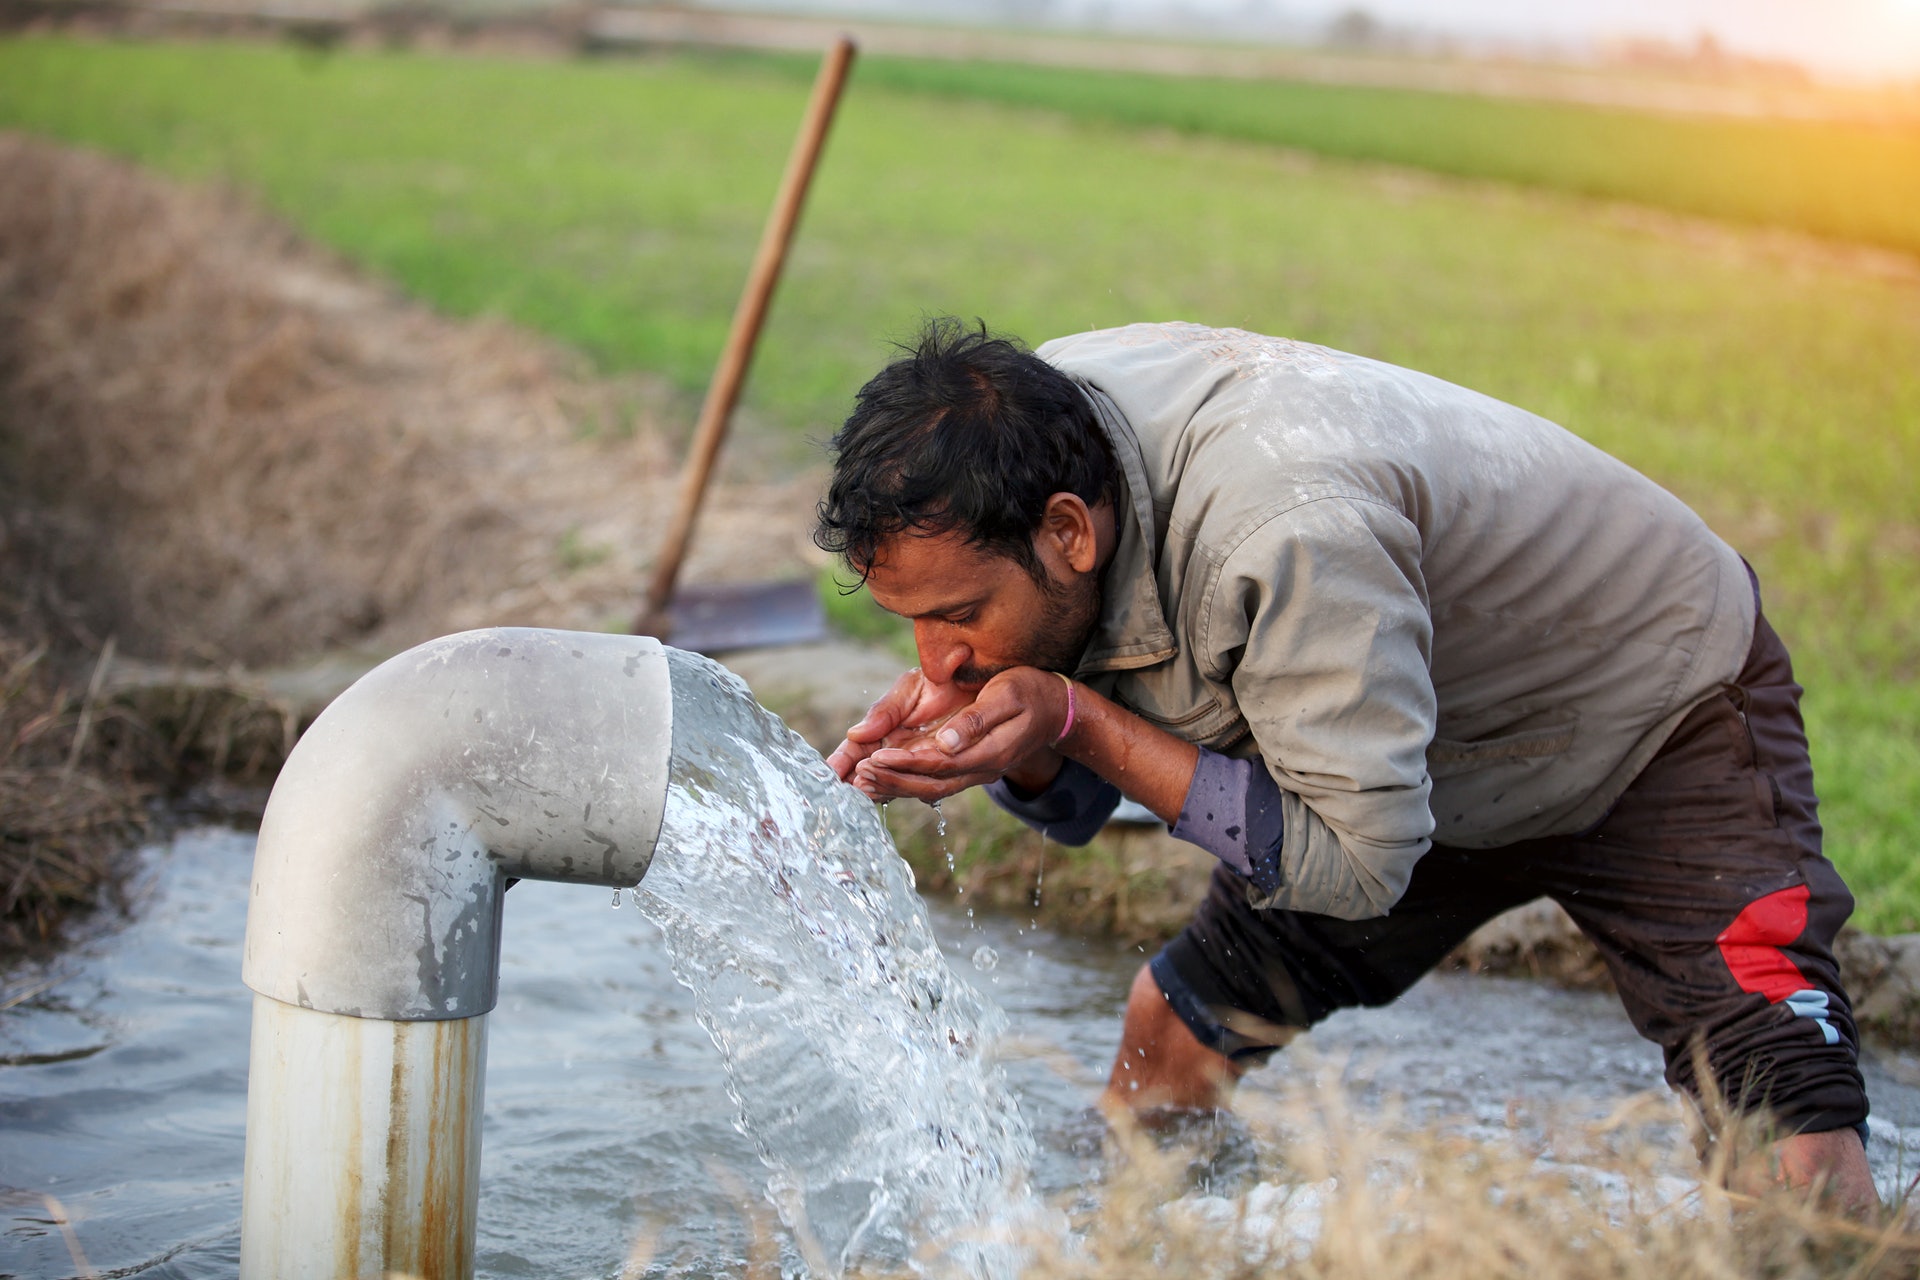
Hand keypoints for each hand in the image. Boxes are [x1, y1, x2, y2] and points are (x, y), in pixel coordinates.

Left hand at [851, 667, 1068, 802]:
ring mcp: (977, 771)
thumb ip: (977, 719)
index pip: (940, 763)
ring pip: (931, 787)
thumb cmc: (1031, 692)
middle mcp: (982, 768)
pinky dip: (908, 782)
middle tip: (859, 776)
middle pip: (931, 783)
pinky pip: (936, 781)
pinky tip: (885, 780)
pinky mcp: (971, 766)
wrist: (1056, 708)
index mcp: (990, 751)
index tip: (876, 758)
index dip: (906, 762)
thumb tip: (946, 742)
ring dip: (896, 787)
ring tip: (863, 783)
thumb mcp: (1008, 694)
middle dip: (893, 781)